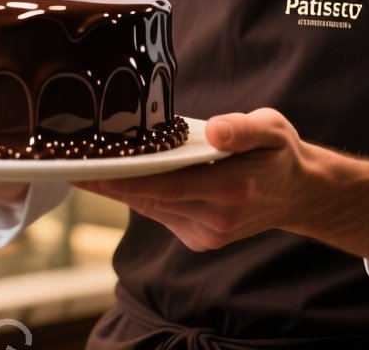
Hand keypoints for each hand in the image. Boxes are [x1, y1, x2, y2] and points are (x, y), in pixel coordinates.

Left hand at [73, 108, 316, 252]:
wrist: (299, 194)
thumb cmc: (279, 154)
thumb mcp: (272, 129)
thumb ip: (243, 129)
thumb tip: (213, 131)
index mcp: (230, 190)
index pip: (161, 186)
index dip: (119, 180)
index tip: (83, 170)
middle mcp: (215, 219)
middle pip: (147, 199)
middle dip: (108, 182)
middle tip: (69, 160)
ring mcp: (207, 234)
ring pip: (151, 207)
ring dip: (120, 189)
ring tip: (88, 164)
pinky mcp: (200, 239)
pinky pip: (161, 212)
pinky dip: (142, 195)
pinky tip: (126, 176)